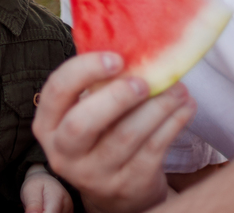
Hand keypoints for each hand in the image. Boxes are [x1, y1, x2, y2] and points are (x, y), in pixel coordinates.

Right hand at [32, 53, 195, 212]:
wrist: (116, 192)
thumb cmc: (101, 135)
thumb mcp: (84, 114)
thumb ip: (94, 86)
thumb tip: (130, 41)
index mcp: (48, 125)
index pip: (57, 92)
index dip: (84, 71)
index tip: (116, 58)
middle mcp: (64, 153)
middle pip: (82, 123)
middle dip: (117, 96)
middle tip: (145, 80)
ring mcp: (95, 174)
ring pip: (126, 136)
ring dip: (157, 106)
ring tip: (178, 87)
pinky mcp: (128, 185)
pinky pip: (153, 149)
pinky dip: (173, 123)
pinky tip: (185, 106)